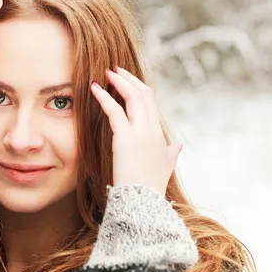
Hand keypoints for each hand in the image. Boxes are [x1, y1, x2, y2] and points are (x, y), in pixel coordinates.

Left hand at [90, 67, 180, 196]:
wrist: (142, 202)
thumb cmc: (150, 188)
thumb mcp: (164, 168)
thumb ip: (170, 154)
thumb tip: (177, 145)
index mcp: (159, 135)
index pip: (151, 103)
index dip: (139, 88)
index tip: (127, 80)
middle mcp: (152, 130)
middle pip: (144, 94)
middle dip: (129, 79)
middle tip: (115, 69)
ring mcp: (140, 133)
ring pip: (133, 97)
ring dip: (119, 82)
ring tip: (105, 73)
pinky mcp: (125, 138)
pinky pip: (115, 111)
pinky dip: (104, 97)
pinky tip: (94, 89)